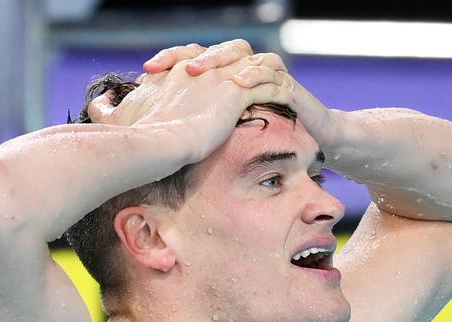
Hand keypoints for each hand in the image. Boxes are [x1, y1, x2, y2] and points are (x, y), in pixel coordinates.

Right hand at [83, 57, 292, 161]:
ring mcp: (218, 79)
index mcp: (174, 72)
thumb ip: (105, 107)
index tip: (213, 83)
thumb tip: (99, 100)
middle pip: (226, 51)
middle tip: (249, 79)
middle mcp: (197, 68)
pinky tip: (287, 100)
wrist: (152, 144)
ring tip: (276, 84)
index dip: (206, 67)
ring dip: (264, 71)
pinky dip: (278, 90)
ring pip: (251, 60)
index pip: (195, 58)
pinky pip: (267, 85)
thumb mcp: (114, 117)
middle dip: (239, 61)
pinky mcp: (236, 95)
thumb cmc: (131, 136)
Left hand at [140, 40, 341, 150]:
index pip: (195, 55)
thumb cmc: (258, 137)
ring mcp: (267, 75)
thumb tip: (143, 120)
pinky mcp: (288, 88)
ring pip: (245, 55)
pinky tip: (240, 82)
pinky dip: (256, 76)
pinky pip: (273, 75)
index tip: (146, 71)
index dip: (171, 58)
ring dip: (221, 61)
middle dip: (197, 56)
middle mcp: (244, 69)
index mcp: (225, 75)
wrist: (308, 142)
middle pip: (219, 50)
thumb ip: (184, 122)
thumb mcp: (214, 131)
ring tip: (200, 71)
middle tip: (178, 68)